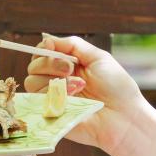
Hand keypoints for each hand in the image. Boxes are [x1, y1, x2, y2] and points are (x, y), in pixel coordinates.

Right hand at [23, 34, 152, 155]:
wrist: (124, 116)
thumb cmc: (117, 88)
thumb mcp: (98, 57)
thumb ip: (73, 45)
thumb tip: (47, 39)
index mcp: (68, 66)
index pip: (42, 53)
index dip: (43, 48)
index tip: (51, 47)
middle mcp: (57, 81)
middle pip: (33, 66)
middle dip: (50, 63)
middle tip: (70, 69)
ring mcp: (53, 98)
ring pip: (31, 82)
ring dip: (54, 80)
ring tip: (78, 87)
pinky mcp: (51, 115)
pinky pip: (37, 100)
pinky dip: (54, 94)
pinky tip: (73, 97)